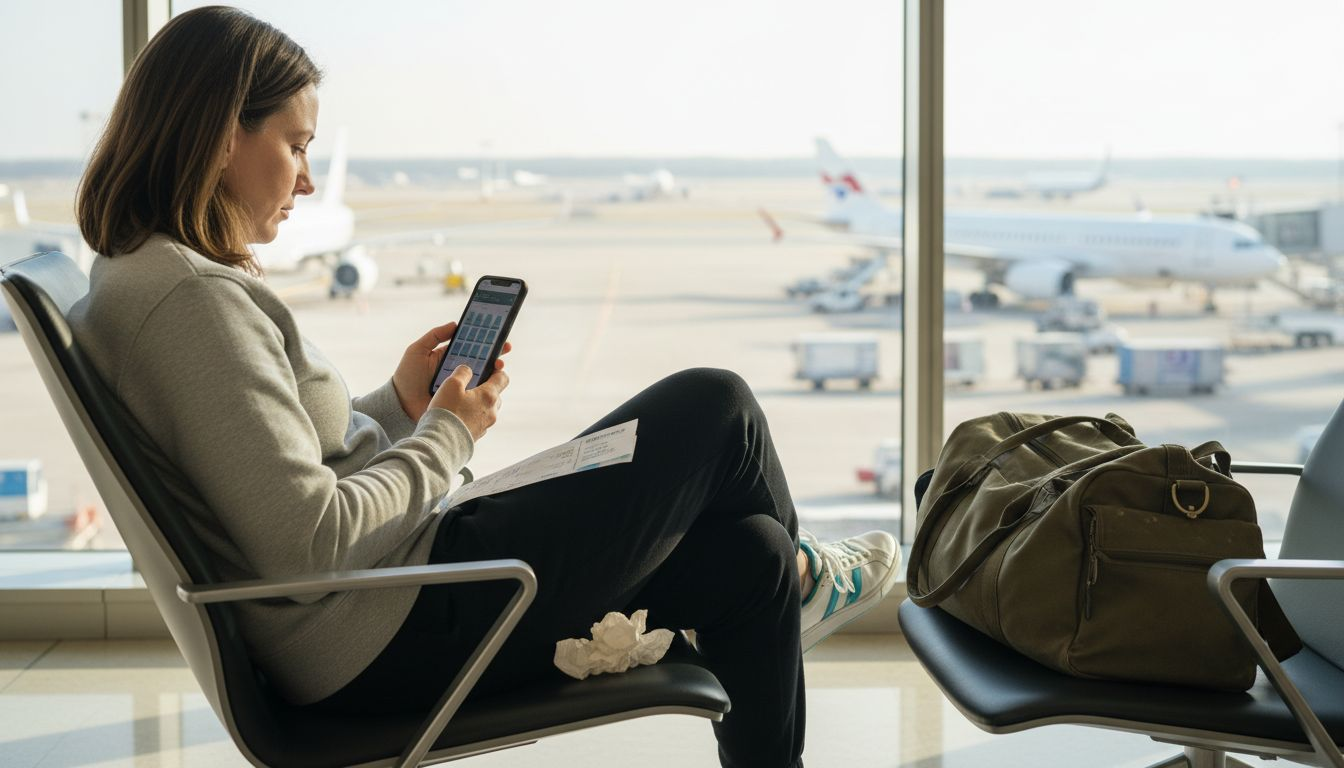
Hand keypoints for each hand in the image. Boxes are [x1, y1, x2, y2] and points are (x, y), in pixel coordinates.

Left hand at [391, 321, 510, 421]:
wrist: (401, 404)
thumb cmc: (407, 376)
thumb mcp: (417, 350)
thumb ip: (435, 335)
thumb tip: (455, 324)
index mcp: (449, 355)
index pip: (470, 345)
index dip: (484, 339)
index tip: (496, 333)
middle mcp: (458, 369)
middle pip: (481, 359)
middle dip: (495, 353)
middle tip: (504, 348)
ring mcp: (461, 385)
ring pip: (483, 376)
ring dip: (494, 370)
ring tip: (498, 365)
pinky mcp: (462, 400)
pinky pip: (477, 393)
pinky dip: (487, 388)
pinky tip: (493, 383)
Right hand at [430, 363, 508, 440]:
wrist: (441, 442)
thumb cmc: (447, 411)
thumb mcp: (451, 384)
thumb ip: (462, 373)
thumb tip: (468, 369)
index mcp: (489, 396)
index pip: (503, 378)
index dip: (497, 371)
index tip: (488, 368)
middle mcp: (492, 412)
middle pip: (495, 395)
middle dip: (485, 389)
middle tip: (469, 386)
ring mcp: (485, 425)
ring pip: (487, 410)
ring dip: (478, 404)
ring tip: (460, 403)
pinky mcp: (477, 436)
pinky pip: (478, 422)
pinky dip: (471, 417)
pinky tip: (457, 417)